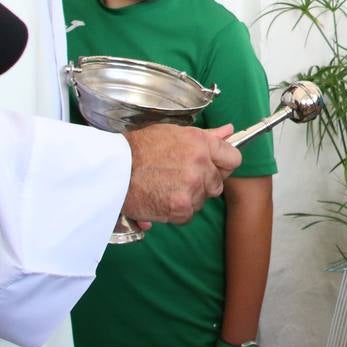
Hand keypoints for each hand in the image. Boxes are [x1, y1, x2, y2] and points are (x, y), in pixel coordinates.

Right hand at [122, 123, 238, 223]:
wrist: (112, 168)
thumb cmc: (139, 148)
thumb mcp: (174, 133)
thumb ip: (206, 136)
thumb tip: (230, 131)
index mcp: (201, 143)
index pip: (233, 159)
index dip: (222, 165)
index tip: (211, 168)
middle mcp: (201, 164)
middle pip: (218, 183)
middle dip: (202, 183)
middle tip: (178, 178)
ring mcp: (192, 186)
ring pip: (202, 200)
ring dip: (188, 198)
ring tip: (164, 186)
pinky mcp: (180, 207)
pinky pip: (188, 215)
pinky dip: (175, 212)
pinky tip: (160, 198)